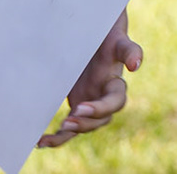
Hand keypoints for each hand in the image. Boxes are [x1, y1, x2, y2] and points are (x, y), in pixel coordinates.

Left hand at [39, 9, 141, 148]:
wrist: (92, 34)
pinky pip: (70, 128)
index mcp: (116, 84)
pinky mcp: (77, 107)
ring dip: (69, 133)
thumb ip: (129, 50)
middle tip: (66, 121)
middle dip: (84, 123)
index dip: (100, 108)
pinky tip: (40, 142)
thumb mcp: (118, 40)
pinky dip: (57, 138)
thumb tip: (136, 65)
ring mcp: (90, 104)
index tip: (80, 107)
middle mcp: (105, 98)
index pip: (115, 102)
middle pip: (100, 119)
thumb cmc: (106, 36)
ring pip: (84, 127)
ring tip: (47, 139)